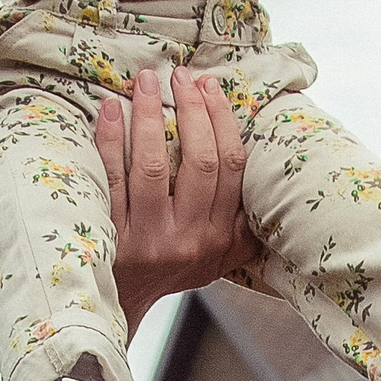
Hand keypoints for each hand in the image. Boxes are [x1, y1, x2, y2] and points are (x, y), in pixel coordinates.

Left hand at [99, 68, 263, 337]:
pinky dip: (110, 140)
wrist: (117, 305)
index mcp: (220, 236)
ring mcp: (149, 239)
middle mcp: (189, 238)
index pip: (232, 168)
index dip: (222, 120)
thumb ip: (244, 223)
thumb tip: (270, 172)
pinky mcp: (111, 238)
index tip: (209, 85)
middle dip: (192, 111)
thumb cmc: (170, 267)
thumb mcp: (219, 256)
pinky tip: (110, 110)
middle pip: (198, 163)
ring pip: (152, 167)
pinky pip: (111, 180)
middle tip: (180, 75)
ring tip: (145, 81)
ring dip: (151, 117)